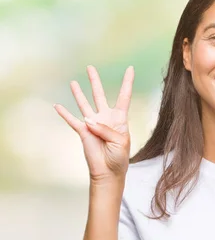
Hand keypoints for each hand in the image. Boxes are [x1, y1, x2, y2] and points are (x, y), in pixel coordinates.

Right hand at [54, 65, 133, 183]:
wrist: (108, 172)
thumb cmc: (119, 157)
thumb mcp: (120, 142)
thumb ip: (106, 129)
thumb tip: (89, 120)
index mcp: (120, 119)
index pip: (124, 96)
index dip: (127, 82)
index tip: (130, 68)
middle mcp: (106, 118)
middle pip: (99, 95)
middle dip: (95, 81)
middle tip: (90, 67)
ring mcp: (93, 124)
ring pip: (84, 104)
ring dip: (78, 93)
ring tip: (73, 82)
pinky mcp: (83, 132)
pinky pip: (72, 120)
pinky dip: (64, 113)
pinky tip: (57, 105)